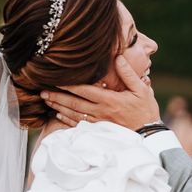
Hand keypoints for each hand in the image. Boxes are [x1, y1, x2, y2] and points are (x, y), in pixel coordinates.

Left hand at [41, 55, 160, 129]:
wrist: (150, 133)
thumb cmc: (146, 110)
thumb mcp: (141, 90)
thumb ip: (128, 74)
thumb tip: (118, 57)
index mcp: (109, 100)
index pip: (84, 91)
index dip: (68, 85)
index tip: (55, 79)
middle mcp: (101, 112)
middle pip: (74, 103)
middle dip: (57, 97)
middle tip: (42, 92)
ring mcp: (99, 122)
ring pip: (74, 114)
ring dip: (59, 108)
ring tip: (47, 101)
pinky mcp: (99, 130)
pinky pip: (79, 125)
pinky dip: (67, 120)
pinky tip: (59, 115)